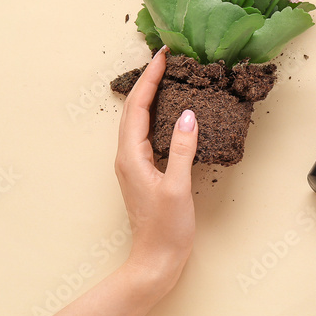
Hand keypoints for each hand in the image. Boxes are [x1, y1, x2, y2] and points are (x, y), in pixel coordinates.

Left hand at [114, 46, 197, 292]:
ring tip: (168, 76)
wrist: (156, 260)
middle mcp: (127, 156)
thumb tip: (188, 114)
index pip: (137, 106)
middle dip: (148, 80)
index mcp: (131, 156)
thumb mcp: (178, 187)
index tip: (163, 55)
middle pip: (133, 108)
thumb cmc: (166, 228)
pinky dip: (157, 115)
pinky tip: (172, 112)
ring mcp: (134, 164)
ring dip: (151, 95)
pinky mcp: (144, 172)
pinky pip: (147, 133)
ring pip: (139, 119)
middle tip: (167, 58)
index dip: (149, 78)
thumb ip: (183, 149)